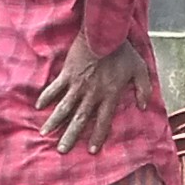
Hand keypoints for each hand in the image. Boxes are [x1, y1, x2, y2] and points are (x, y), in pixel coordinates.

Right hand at [34, 36, 154, 152]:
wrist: (104, 33)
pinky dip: (46, 97)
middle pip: (79, 120)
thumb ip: (144, 88)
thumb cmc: (123, 50)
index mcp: (109, 95)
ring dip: (54, 122)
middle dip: (70, 136)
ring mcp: (77, 85)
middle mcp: (92, 94)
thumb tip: (144, 106)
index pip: (103, 121)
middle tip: (62, 151)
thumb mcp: (140, 69)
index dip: (98, 136)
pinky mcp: (67, 73)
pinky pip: (54, 88)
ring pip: (64, 108)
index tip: (92, 150)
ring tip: (45, 133)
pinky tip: (39, 107)